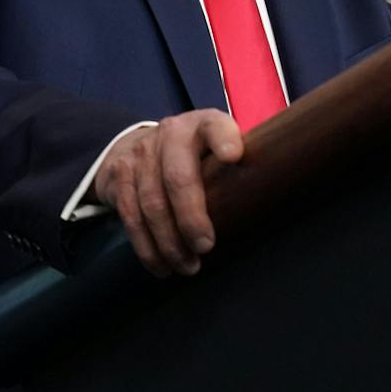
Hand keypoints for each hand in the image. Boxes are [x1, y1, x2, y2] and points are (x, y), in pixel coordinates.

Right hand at [92, 110, 244, 278]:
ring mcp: (141, 153)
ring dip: (169, 241)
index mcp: (203, 125)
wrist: (136, 145)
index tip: (234, 157)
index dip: (223, 138)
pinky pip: (130, 215)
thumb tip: (272, 204)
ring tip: (188, 267)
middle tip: (206, 247)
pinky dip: (146, 246)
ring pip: (151, 202)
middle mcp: (170, 133)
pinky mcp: (118, 175)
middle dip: (191, 217)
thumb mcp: (216, 150)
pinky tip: (161, 266)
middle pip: (177, 177)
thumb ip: (238, 167)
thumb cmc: (194, 158)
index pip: (215, 126)